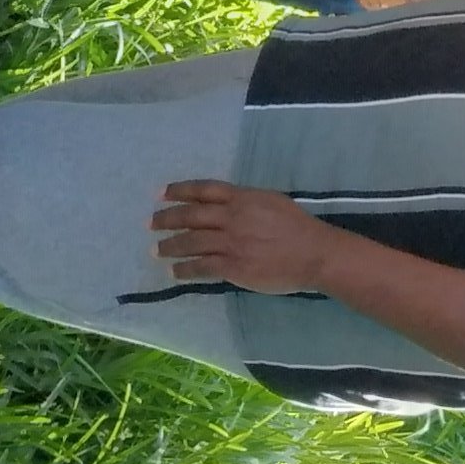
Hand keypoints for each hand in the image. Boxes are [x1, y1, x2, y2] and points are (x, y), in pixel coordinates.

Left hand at [152, 178, 346, 293]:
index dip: (179, 190)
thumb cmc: (298, 226)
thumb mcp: (271, 201)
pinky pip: (202, 267)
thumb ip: (246, 201)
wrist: (314, 253)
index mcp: (242, 198)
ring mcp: (231, 243)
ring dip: (170, 246)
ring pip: (192, 242)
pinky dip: (185, 269)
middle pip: (191, 215)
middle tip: (150, 224)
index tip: (160, 194)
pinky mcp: (234, 266)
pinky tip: (175, 272)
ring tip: (156, 250)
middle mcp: (232, 217)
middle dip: (167, 219)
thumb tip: (224, 205)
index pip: (204, 190)